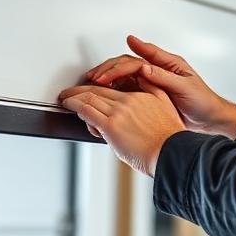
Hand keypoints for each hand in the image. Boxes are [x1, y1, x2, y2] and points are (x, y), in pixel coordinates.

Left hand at [58, 79, 184, 175]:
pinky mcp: (110, 126)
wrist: (170, 153)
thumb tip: (142, 81)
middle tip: (70, 93)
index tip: (89, 89)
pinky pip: (87, 111)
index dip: (96, 87)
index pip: (110, 88)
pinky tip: (70, 106)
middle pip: (97, 90)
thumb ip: (153, 91)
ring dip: (73, 98)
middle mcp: (128, 101)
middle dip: (79, 90)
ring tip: (65, 99)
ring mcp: (118, 112)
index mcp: (140, 96)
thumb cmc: (169, 138)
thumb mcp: (165, 105)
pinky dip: (75, 106)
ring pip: (89, 98)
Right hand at [84, 35, 235, 138]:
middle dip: (107, 69)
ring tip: (92, 85)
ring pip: (123, 76)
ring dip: (107, 79)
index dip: (117, 66)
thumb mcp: (185, 86)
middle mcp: (157, 71)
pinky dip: (114, 91)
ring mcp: (152, 83)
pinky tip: (105, 96)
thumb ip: (164, 76)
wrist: (210, 119)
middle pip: (125, 65)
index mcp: (166, 64)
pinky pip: (127, 89)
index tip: (103, 74)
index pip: (135, 60)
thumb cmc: (202, 101)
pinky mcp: (149, 96)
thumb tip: (144, 67)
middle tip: (91, 78)